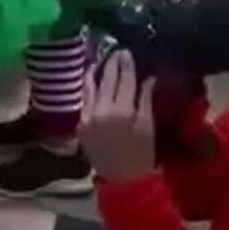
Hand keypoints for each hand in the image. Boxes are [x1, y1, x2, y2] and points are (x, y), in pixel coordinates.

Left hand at [79, 50, 157, 180]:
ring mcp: (87, 117)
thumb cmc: (141, 154)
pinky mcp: (80, 124)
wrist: (121, 178)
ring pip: (90, 87)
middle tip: (116, 51)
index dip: (126, 64)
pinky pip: (84, 99)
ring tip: (101, 59)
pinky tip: (92, 78)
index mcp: (122, 111)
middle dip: (111, 64)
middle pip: (106, 80)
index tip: (127, 51)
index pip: (124, 80)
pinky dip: (88, 87)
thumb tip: (148, 77)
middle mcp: (101, 111)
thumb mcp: (147, 126)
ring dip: (95, 72)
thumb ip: (145, 99)